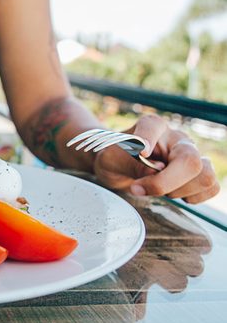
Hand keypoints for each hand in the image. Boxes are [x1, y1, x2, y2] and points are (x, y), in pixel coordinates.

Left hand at [93, 115, 220, 203]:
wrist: (118, 166)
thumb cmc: (115, 159)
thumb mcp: (111, 160)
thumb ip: (130, 163)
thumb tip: (156, 171)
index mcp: (152, 126)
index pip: (153, 126)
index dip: (147, 138)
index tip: (140, 151)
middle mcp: (177, 138)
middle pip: (190, 161)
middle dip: (165, 183)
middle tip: (138, 187)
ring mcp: (191, 154)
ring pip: (205, 177)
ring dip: (178, 191)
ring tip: (157, 188)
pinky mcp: (199, 172)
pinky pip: (212, 187)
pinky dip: (193, 197)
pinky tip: (173, 192)